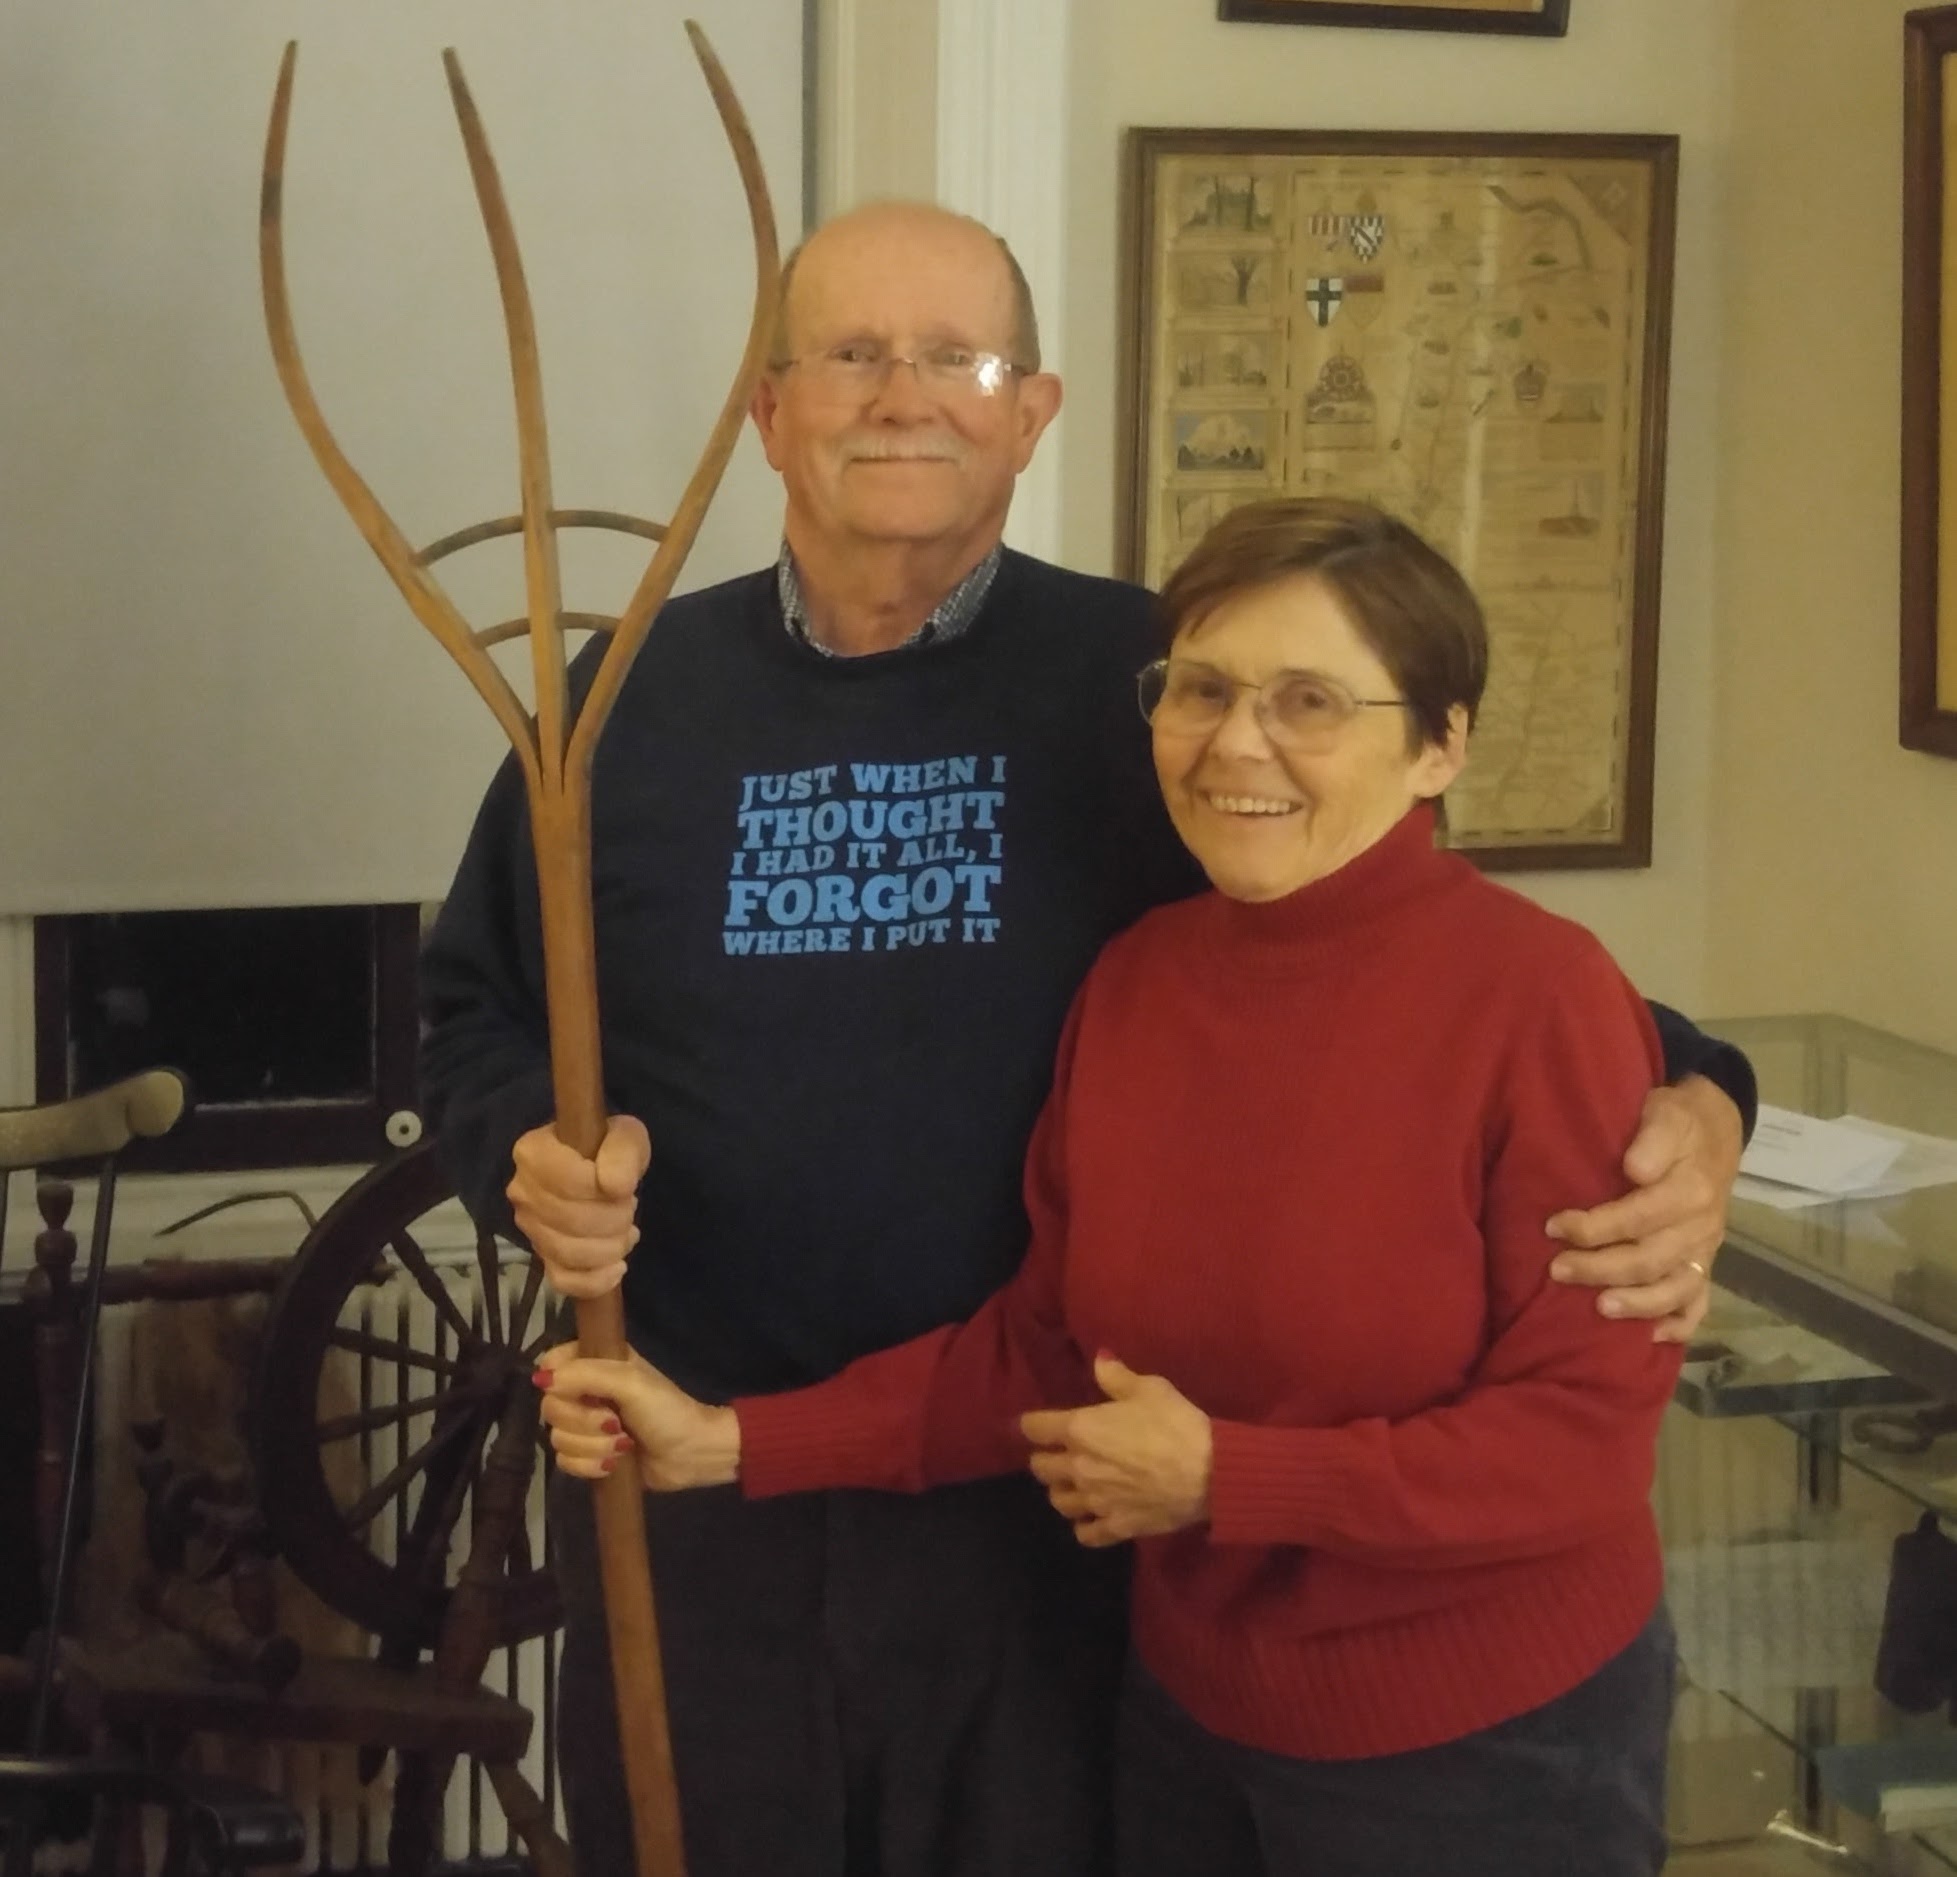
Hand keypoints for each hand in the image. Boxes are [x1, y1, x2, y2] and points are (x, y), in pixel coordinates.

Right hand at [507, 1114, 650, 1299]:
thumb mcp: (625, 1136)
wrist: (599, 1169)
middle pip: (570, 1222)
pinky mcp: (540, 1256)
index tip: (624, 1187)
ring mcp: (528, 1227)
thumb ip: (622, 1152)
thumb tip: (614, 1185)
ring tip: (626, 1232)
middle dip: (614, 1221)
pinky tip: (617, 1267)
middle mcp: (522, 1191)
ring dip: (610, 1248)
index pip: (570, 1182)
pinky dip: (595, 1280)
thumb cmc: (608, 1148)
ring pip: (568, 1253)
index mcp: (533, 1153)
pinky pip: (562, 1280)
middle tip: (628, 1210)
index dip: (606, 1191)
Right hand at [533, 1343, 740, 1489]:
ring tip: (622, 1446)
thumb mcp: (630, 1383)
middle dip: (582, 1422)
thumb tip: (541, 1378)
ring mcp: (586, 1425)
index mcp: (598, 1363)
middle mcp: (587, 1391)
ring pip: (557, 1437)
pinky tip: (613, 1465)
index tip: (574, 1393)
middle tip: (614, 1424)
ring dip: (591, 1447)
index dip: (556, 1381)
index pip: (552, 1364)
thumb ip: (586, 1374)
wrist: (690, 1454)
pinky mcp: (588, 1454)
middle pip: (551, 1406)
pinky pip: (564, 1461)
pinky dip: (588, 1466)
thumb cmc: (666, 1411)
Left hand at [1019, 1354, 1211, 1548]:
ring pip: (1058, 1502)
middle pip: (1039, 1468)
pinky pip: (1085, 1534)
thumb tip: (1098, 1359)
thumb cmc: (1176, 1424)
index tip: (1038, 1424)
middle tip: (1061, 1452)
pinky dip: (1084, 1527)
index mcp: (1081, 1429)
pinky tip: (1093, 1517)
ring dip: (1062, 1491)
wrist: (1209, 1473)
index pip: (1033, 1427)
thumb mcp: (1149, 1389)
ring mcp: (1095, 1501)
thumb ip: (1116, 1376)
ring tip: (1074, 1485)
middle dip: (1045, 1458)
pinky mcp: (1115, 1527)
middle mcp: (1079, 1467)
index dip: (1032, 1424)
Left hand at [1546, 1074, 1741, 1341]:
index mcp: (1691, 1189)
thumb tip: (1634, 1169)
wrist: (1716, 1130)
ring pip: (1675, 1288)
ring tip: (1599, 1309)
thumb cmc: (1678, 1122)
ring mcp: (1706, 1250)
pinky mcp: (1706, 1263)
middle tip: (1557, 1271)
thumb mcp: (1666, 1112)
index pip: (1638, 1217)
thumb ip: (1652, 1138)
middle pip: (1650, 1259)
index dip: (1594, 1228)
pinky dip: (1680, 1324)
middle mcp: (1701, 1226)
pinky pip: (1701, 1303)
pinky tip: (1651, 1337)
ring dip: (1637, 1304)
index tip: (1553, 1227)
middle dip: (1600, 1269)